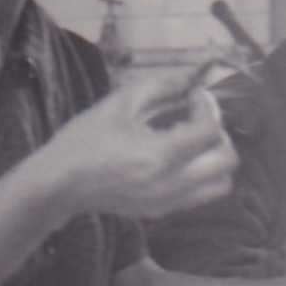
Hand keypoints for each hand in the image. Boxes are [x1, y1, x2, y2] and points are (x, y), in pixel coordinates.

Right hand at [37, 70, 237, 219]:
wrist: (58, 185)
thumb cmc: (84, 140)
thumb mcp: (119, 103)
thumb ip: (161, 85)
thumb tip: (192, 75)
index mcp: (157, 155)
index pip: (210, 131)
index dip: (208, 107)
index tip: (192, 95)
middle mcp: (168, 184)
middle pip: (226, 160)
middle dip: (219, 132)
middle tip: (196, 117)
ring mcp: (167, 202)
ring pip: (221, 182)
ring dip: (215, 156)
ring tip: (191, 139)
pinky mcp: (162, 210)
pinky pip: (202, 193)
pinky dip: (202, 173)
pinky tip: (177, 156)